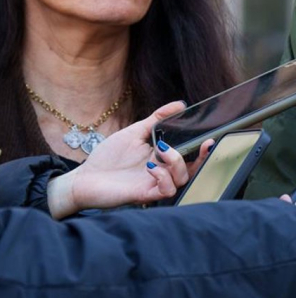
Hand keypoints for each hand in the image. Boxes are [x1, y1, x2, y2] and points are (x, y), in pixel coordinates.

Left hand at [46, 101, 192, 217]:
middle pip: (192, 169)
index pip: (190, 156)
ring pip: (182, 178)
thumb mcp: (135, 132)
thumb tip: (180, 103)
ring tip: (160, 150)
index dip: (203, 150)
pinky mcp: (144, 194)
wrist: (84, 177)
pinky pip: (166, 190)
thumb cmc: (108, 157)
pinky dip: (163, 177)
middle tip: (202, 144)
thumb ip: (157, 119)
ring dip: (176, 162)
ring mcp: (154, 184)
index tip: (210, 138)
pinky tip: (151, 167)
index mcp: (162, 158)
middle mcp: (162, 172)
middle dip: (201, 157)